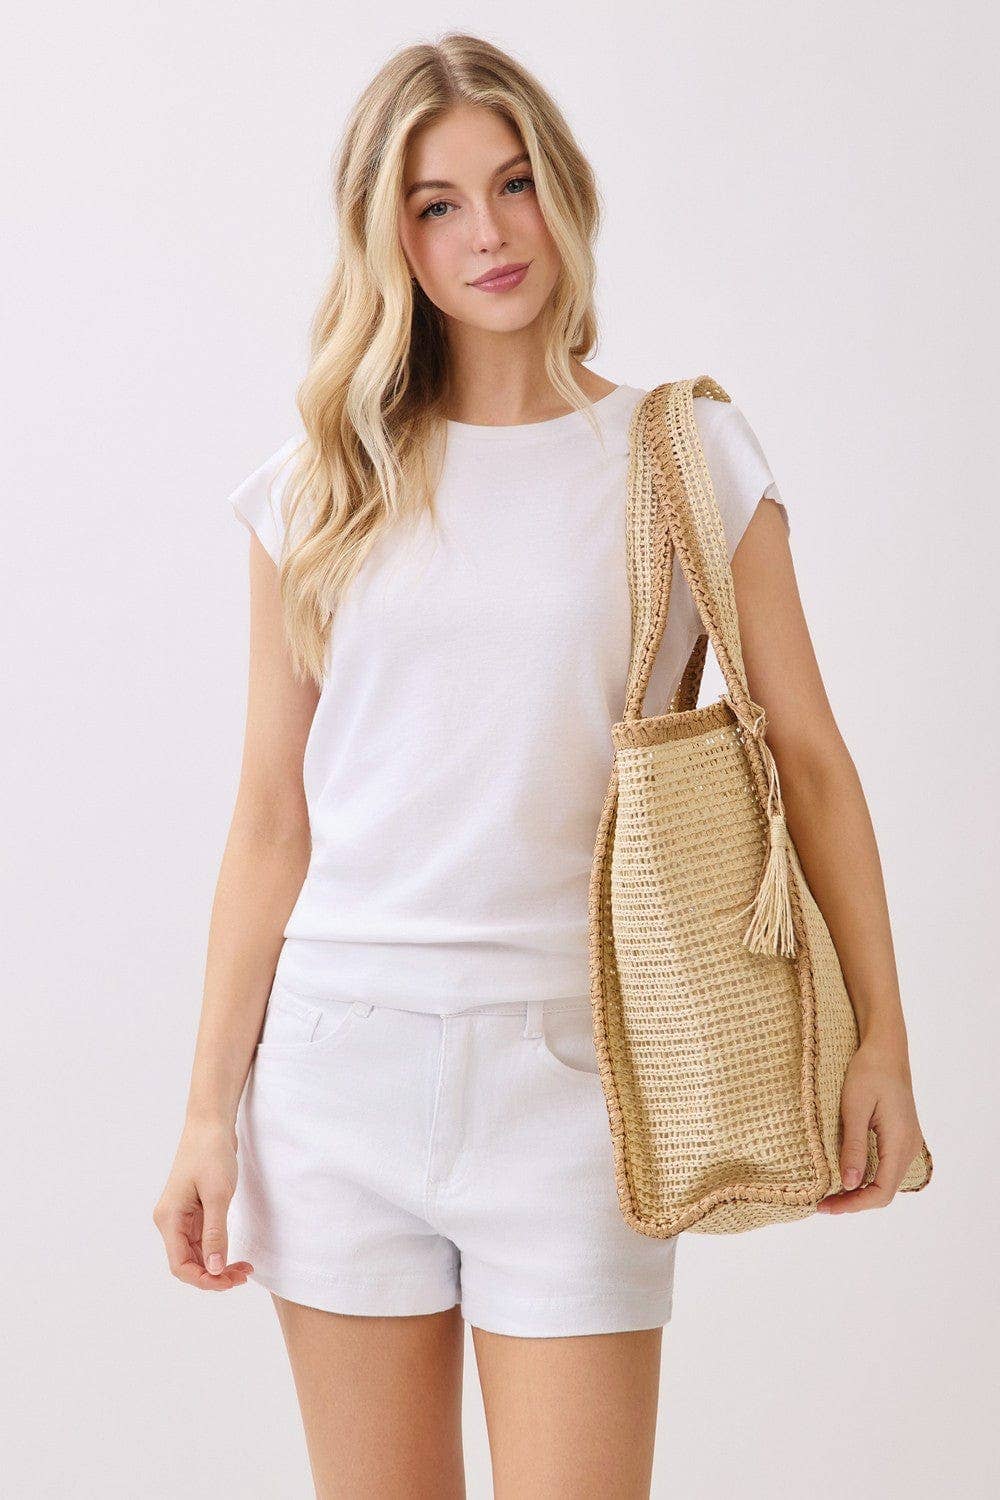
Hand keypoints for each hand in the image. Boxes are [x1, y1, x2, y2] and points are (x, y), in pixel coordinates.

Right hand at [152, 1117, 253, 1288]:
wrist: (211, 1123)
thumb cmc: (211, 1153)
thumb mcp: (217, 1194)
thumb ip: (216, 1233)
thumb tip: (214, 1269)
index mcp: (169, 1219)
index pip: (180, 1265)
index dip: (204, 1279)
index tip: (230, 1281)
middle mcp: (170, 1221)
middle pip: (188, 1262)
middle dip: (214, 1274)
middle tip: (243, 1276)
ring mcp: (181, 1216)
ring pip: (197, 1253)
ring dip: (218, 1264)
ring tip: (244, 1268)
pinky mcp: (193, 1211)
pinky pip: (203, 1240)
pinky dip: (219, 1249)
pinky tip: (235, 1254)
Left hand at [816, 1034, 924, 1214]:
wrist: (885, 1049)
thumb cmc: (868, 1072)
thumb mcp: (854, 1108)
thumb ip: (853, 1147)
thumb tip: (850, 1185)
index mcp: (900, 1142)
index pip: (881, 1191)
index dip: (853, 1205)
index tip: (824, 1206)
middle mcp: (909, 1147)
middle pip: (884, 1191)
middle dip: (854, 1202)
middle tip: (822, 1204)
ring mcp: (908, 1143)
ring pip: (885, 1181)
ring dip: (859, 1191)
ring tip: (829, 1193)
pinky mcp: (901, 1137)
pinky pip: (885, 1167)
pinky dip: (866, 1177)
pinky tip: (845, 1174)